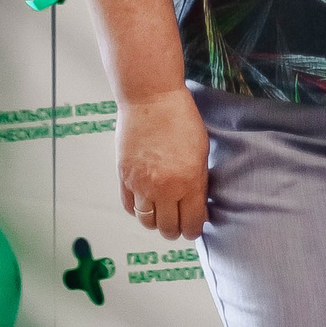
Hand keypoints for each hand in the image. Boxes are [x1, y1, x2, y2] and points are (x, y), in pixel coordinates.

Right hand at [115, 87, 209, 239]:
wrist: (151, 98)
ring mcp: (141, 185)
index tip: (194, 225)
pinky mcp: (124, 177)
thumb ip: (198, 182)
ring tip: (161, 211)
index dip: (194, 229)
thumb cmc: (181, 118)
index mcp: (189, 183)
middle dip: (175, 229)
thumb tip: (196, 204)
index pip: (192, 225)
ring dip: (155, 221)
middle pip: (168, 229)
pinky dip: (138, 209)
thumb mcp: (201, 151)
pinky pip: (130, 207)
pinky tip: (145, 200)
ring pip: (147, 222)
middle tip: (178, 220)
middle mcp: (164, 189)